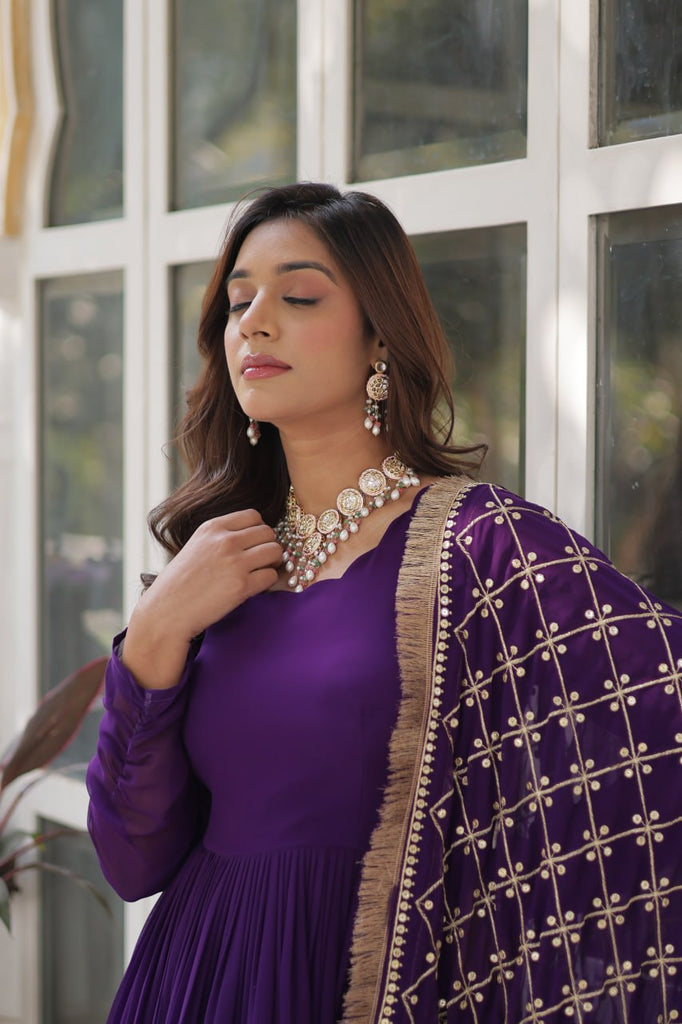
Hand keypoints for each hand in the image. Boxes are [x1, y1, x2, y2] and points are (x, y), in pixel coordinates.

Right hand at [121, 510, 281, 688]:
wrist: (166, 612)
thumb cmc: (179, 583)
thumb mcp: (195, 547)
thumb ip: (220, 538)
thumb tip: (252, 537)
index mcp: (212, 528)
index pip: (253, 515)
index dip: (258, 530)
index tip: (253, 543)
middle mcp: (225, 540)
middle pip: (268, 532)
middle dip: (267, 546)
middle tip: (260, 561)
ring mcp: (235, 562)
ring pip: (275, 551)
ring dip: (272, 563)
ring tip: (259, 573)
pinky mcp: (242, 586)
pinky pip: (272, 576)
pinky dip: (267, 582)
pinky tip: (254, 587)